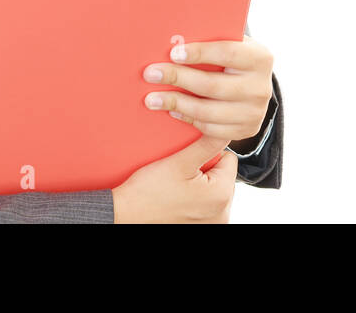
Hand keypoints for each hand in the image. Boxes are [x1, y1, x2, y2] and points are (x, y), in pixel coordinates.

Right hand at [111, 134, 235, 222]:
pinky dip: (194, 197)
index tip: (188, 162)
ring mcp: (212, 223)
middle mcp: (222, 213)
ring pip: (213, 188)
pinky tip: (177, 197)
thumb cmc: (148, 192)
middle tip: (180, 175)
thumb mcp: (180, 161)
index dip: (207, 154)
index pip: (229, 158)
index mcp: (222, 195)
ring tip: (177, 187)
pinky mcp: (201, 226)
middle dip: (204, 170)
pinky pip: (205, 203)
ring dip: (198, 184)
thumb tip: (225, 129)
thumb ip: (207, 143)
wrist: (126, 213)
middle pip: (221, 174)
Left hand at [141, 35, 273, 143]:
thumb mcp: (231, 43)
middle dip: (177, 78)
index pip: (227, 52)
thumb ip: (211, 40)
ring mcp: (254, 113)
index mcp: (260, 58)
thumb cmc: (233, 57)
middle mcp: (261, 87)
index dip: (199, 53)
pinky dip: (188, 119)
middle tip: (150, 74)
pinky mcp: (245, 131)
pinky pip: (210, 129)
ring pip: (207, 111)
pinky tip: (173, 110)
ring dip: (175, 103)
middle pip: (212, 84)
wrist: (254, 86)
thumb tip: (174, 37)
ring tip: (152, 98)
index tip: (173, 53)